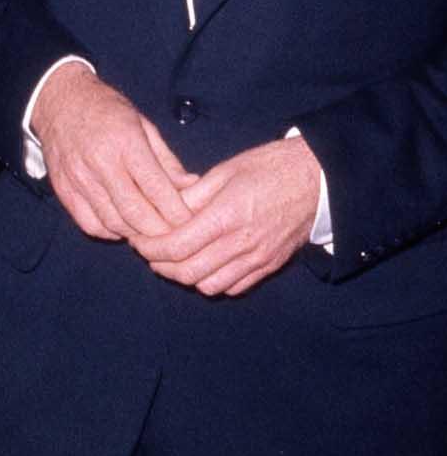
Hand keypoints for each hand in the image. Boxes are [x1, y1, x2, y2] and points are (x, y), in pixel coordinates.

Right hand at [31, 60, 197, 240]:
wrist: (59, 101)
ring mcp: (78, 178)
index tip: (190, 221)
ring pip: (113, 222)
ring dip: (137, 233)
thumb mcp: (143, 124)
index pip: (157, 189)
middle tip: (175, 233)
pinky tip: (122, 224)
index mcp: (125, 142)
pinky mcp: (63, 189)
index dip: (178, 212)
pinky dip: (111, 231)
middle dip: (160, 230)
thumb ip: (166, 159)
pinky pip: (90, 224)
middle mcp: (100, 162)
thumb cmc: (106, 110)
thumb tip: (191, 185)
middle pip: (136, 213)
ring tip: (150, 229)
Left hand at [131, 135, 319, 295]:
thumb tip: (161, 207)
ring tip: (172, 257)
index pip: (176, 246)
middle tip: (148, 249)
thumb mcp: (225, 172)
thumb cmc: (269, 168)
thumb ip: (191, 195)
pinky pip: (232, 287)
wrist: (318, 180)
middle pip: (187, 272)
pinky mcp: (268, 266)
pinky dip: (211, 281)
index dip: (149, 247)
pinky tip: (202, 263)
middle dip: (160, 264)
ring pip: (208, 286)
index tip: (137, 239)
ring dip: (184, 275)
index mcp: (227, 216)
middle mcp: (242, 244)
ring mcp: (258, 259)